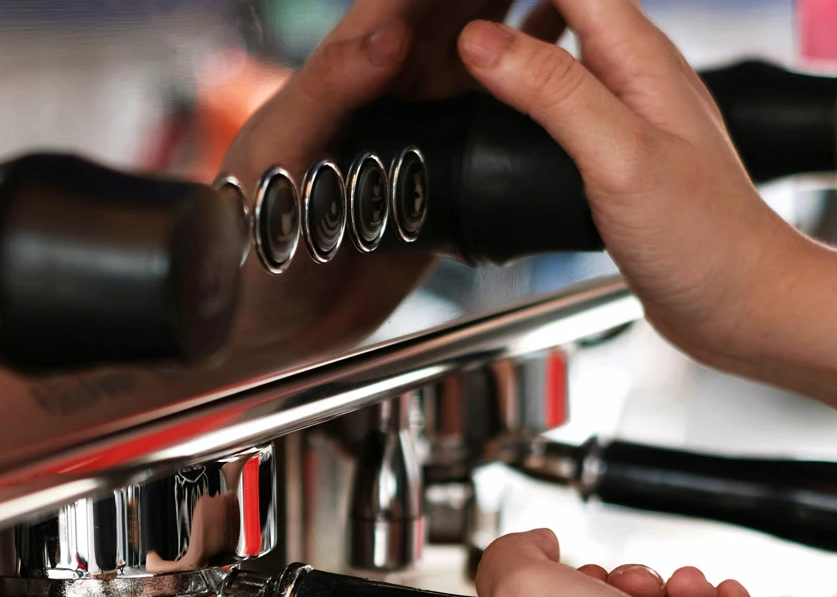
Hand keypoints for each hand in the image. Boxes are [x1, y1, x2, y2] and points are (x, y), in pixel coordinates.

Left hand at [217, 0, 557, 353]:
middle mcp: (395, 90)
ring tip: (590, 5)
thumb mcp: (278, 152)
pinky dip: (542, 100)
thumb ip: (327, 89)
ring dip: (537, 25)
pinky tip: (581, 80)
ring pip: (494, 60)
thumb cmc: (246, 235)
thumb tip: (390, 36)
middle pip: (463, 10)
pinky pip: (503, 130)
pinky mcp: (449, 182)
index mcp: (350, 66)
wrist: (272, 325)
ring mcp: (427, 132)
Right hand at [454, 1, 812, 365]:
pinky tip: (499, 124)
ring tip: (458, 70)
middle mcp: (636, 74)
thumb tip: (481, 41)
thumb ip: (553, 92)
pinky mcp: (615, 152)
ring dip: (511, 49)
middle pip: (561, 4)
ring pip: (559, 51)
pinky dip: (524, 100)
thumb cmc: (702, 238)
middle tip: (443, 32)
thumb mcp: (618, 157)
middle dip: (504, 10)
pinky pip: (562, 102)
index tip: (455, 3)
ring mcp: (627, 112)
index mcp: (641, 56)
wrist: (738, 304)